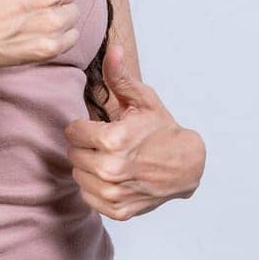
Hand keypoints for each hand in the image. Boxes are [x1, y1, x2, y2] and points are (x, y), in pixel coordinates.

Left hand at [63, 44, 206, 220]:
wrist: (186, 166)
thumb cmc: (162, 130)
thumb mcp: (143, 100)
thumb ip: (120, 76)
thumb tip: (112, 49)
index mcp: (112, 140)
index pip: (72, 132)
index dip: (84, 127)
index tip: (98, 127)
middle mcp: (110, 170)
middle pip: (73, 154)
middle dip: (86, 146)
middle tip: (106, 143)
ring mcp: (113, 193)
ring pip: (78, 175)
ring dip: (89, 166)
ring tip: (110, 158)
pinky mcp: (116, 210)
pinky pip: (88, 196)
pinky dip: (96, 187)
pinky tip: (113, 176)